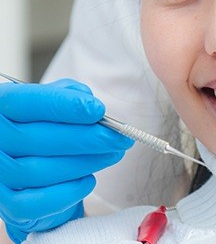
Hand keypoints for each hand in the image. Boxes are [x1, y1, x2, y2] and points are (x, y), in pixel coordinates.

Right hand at [0, 80, 132, 242]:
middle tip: (119, 137)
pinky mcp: (9, 206)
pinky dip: (68, 192)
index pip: (26, 102)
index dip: (64, 106)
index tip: (99, 110)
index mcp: (3, 107)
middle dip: (87, 137)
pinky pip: (36, 204)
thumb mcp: (59, 102)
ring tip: (113, 154)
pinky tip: (89, 180)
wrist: (40, 172)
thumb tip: (87, 101)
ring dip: (85, 162)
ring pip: (39, 171)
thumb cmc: (50, 128)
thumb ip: (71, 94)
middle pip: (36, 139)